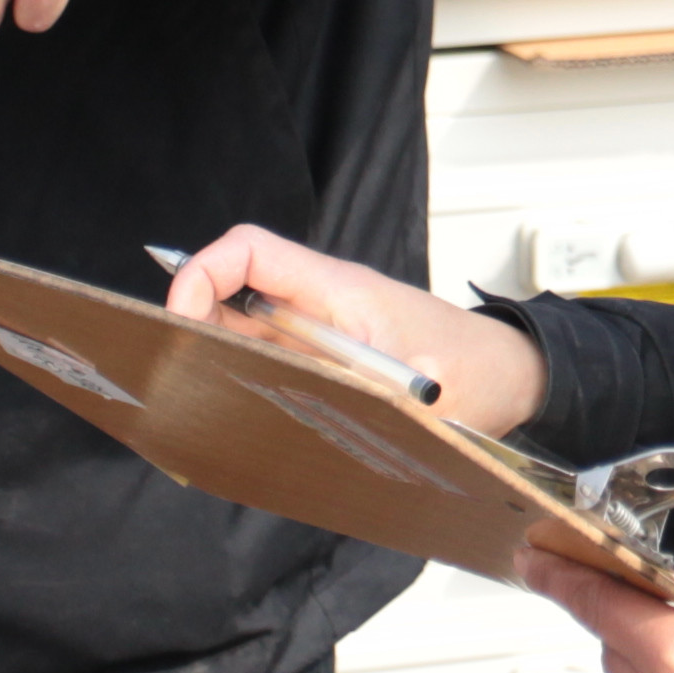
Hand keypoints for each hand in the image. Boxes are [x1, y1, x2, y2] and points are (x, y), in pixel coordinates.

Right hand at [160, 224, 545, 430]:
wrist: (509, 377)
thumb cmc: (475, 370)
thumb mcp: (423, 389)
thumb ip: (369, 392)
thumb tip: (316, 404)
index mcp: (338, 291)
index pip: (251, 251)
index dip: (203, 272)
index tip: (180, 317)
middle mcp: (319, 305)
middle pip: (232, 292)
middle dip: (191, 322)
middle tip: (165, 370)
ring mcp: (317, 334)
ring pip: (241, 330)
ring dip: (211, 357)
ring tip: (183, 402)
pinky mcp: (321, 362)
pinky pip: (264, 361)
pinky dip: (238, 382)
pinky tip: (224, 422)